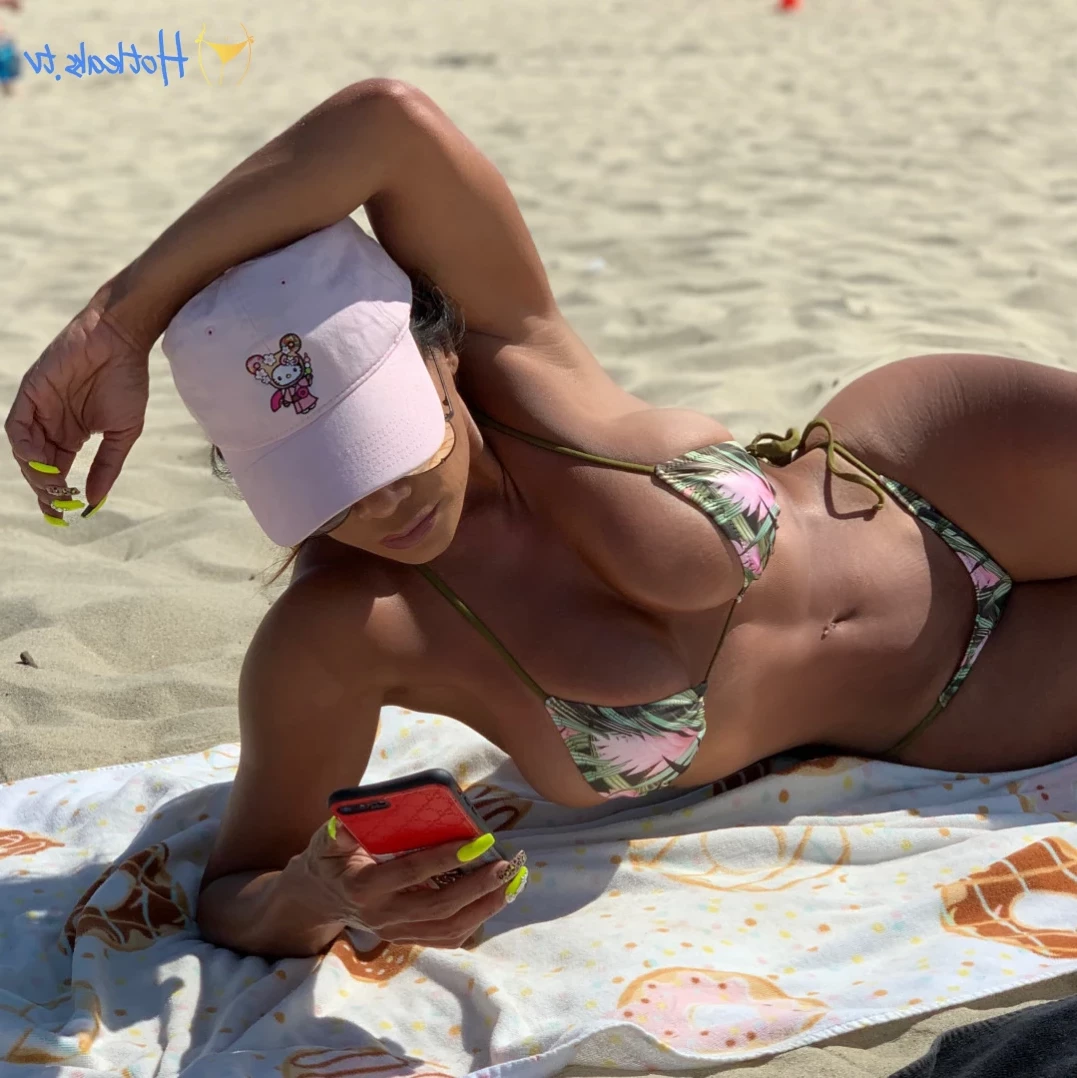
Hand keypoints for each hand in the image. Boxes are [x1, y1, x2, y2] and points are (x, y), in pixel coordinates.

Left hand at [6, 297, 149, 518]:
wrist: (121, 342)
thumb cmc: (127, 382)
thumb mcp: (123, 433)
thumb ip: (107, 466)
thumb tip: (94, 501)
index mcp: (72, 435)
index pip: (56, 471)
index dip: (56, 495)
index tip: (64, 516)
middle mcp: (51, 425)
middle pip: (37, 466)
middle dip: (46, 488)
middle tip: (59, 503)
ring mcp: (39, 410)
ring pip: (24, 451)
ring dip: (35, 472)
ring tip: (53, 484)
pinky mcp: (31, 394)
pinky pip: (18, 427)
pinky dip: (25, 447)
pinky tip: (40, 460)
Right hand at [291, 818, 527, 948]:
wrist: (318, 899)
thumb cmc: (329, 860)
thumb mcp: (326, 840)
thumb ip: (342, 830)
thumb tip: (357, 814)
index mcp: (364, 888)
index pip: (410, 873)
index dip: (444, 858)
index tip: (475, 841)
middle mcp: (383, 916)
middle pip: (437, 907)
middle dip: (476, 887)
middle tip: (505, 865)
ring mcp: (397, 932)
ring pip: (447, 928)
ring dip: (483, 907)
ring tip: (510, 884)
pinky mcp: (408, 938)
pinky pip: (446, 938)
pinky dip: (475, 921)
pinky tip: (494, 901)